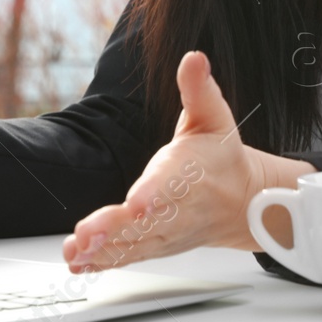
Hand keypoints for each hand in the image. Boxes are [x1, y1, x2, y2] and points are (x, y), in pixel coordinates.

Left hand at [61, 50, 315, 271]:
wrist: (244, 202)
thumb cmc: (221, 157)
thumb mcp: (215, 116)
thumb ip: (200, 89)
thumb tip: (193, 58)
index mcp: (191, 172)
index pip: (173, 183)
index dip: (154, 192)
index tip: (137, 202)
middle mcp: (180, 207)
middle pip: (147, 221)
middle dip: (115, 229)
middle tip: (86, 235)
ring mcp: (169, 231)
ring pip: (136, 243)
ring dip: (104, 250)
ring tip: (76, 251)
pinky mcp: (158, 245)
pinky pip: (131, 256)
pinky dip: (105, 262)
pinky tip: (80, 263)